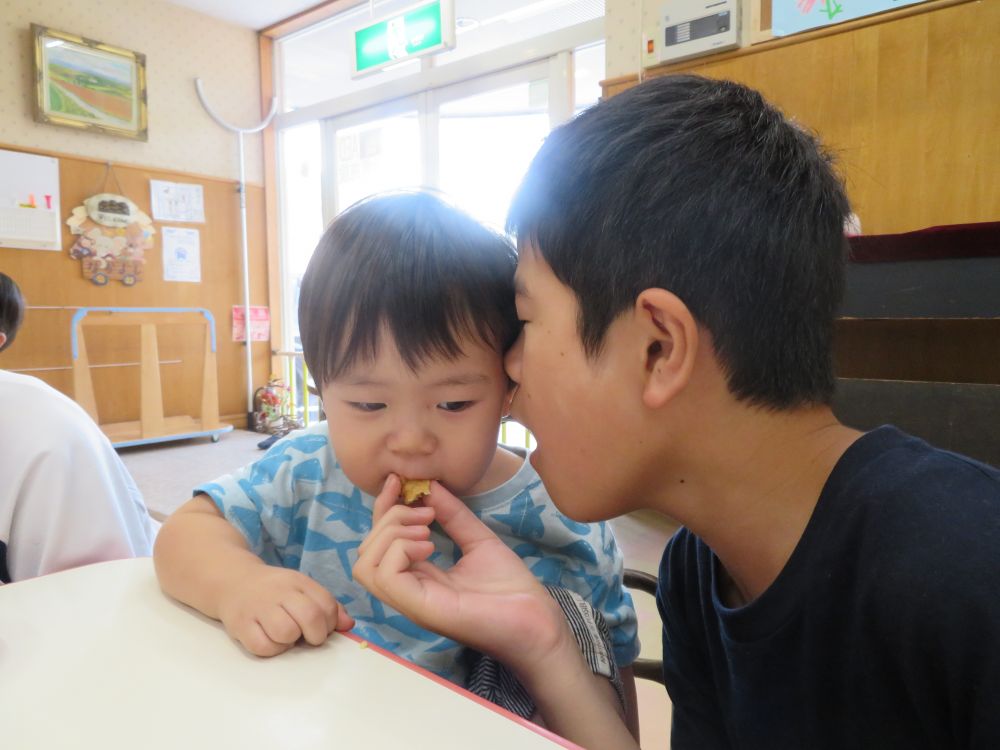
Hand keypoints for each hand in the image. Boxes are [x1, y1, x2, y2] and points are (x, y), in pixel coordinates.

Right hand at [216, 565, 353, 656]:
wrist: (233, 581)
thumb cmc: (274, 590)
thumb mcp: (302, 589)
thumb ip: (328, 606)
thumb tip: (349, 625)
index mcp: (299, 582)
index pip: (327, 605)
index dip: (330, 623)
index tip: (322, 627)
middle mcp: (280, 591)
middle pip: (310, 617)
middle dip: (316, 635)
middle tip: (308, 637)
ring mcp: (259, 607)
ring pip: (286, 632)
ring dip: (290, 641)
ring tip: (285, 636)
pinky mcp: (241, 625)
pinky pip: (263, 647)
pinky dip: (271, 649)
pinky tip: (269, 639)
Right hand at [353, 475, 567, 674]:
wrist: (536, 619)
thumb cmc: (510, 588)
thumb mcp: (478, 540)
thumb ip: (452, 515)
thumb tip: (429, 485)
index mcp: (417, 576)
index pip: (379, 541)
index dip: (383, 507)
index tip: (399, 481)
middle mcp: (408, 590)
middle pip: (366, 550)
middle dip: (388, 517)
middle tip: (426, 514)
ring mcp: (412, 601)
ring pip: (367, 564)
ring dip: (391, 534)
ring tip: (427, 531)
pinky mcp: (421, 609)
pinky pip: (386, 576)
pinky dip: (401, 550)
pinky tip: (429, 547)